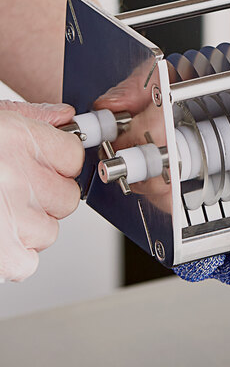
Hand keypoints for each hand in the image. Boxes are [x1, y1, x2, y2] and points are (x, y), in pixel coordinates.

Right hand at [0, 101, 83, 281]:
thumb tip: (63, 116)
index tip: (43, 166)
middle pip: (66, 198)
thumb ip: (30, 117)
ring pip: (49, 231)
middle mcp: (18, 178)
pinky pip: (27, 262)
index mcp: (18, 140)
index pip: (74, 157)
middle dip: (46, 197)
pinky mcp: (0, 252)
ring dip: (28, 227)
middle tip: (13, 192)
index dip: (59, 163)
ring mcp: (10, 217)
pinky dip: (13, 257)